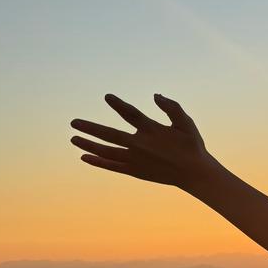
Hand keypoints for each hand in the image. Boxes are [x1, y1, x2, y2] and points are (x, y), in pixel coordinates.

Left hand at [70, 93, 218, 189]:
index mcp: (152, 130)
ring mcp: (135, 160)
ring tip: (73, 138)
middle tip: (73, 122)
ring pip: (106, 151)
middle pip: (109, 135)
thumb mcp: (187, 123)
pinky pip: (112, 166)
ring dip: (88, 145)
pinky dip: (98, 162)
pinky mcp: (135, 171)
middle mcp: (140, 145)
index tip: (107, 97)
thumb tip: (155, 95)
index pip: (130, 114)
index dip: (118, 104)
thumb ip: (172, 107)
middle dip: (90, 128)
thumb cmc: (191, 145)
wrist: (194, 173)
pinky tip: (85, 157)